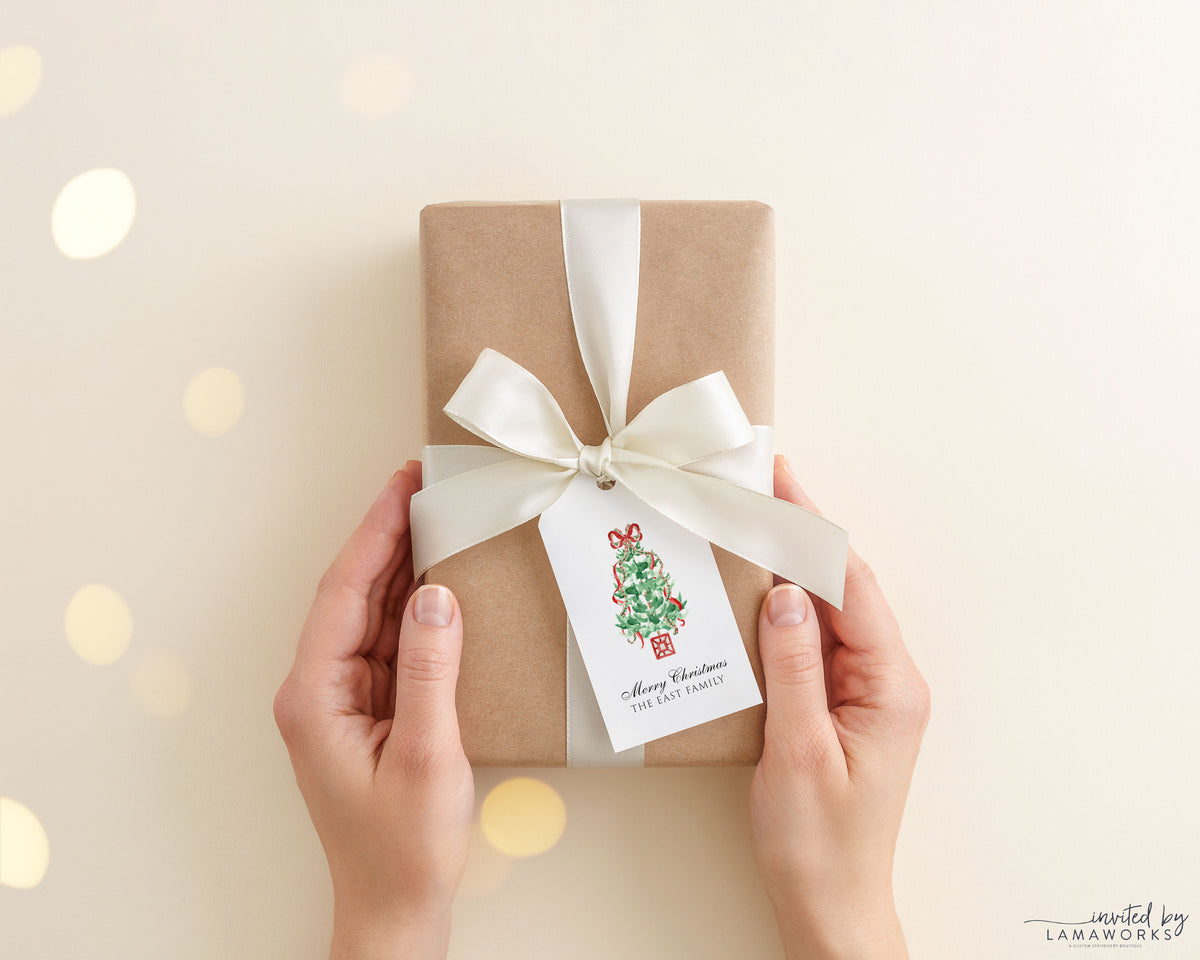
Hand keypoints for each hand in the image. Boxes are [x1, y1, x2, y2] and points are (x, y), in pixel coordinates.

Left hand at [273, 462, 472, 959]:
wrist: (395, 906)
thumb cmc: (403, 846)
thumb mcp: (426, 756)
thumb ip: (432, 670)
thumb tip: (438, 594)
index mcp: (314, 695)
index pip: (344, 592)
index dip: (374, 532)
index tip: (402, 484)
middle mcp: (319, 689)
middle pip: (354, 594)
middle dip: (387, 536)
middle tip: (422, 482)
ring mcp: (342, 699)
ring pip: (372, 614)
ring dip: (402, 566)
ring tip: (434, 515)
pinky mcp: (368, 710)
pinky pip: (391, 643)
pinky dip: (415, 607)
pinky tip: (439, 580)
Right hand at [750, 456, 929, 959]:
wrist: (829, 902)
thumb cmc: (818, 842)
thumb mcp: (797, 751)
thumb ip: (793, 667)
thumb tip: (788, 594)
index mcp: (891, 686)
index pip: (853, 587)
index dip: (815, 530)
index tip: (782, 483)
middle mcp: (888, 680)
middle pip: (847, 587)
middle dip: (805, 533)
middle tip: (764, 483)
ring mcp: (867, 691)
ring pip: (831, 609)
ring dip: (795, 567)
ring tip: (756, 521)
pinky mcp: (843, 703)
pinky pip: (817, 641)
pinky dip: (788, 609)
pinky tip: (759, 590)